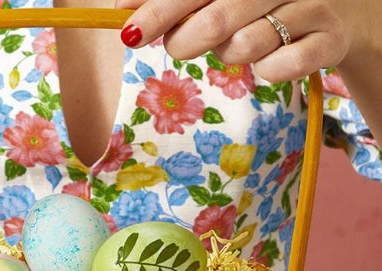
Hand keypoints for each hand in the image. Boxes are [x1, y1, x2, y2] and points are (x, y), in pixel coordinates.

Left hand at [115, 0, 369, 81]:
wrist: (339, 12)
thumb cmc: (265, 1)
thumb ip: (180, 1)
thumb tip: (123, 9)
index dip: (159, 10)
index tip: (129, 34)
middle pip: (214, 20)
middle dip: (185, 42)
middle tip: (180, 47)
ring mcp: (311, 4)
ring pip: (244, 48)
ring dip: (231, 56)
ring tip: (244, 42)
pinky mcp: (329, 40)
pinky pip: (277, 70)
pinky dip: (267, 72)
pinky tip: (274, 56)